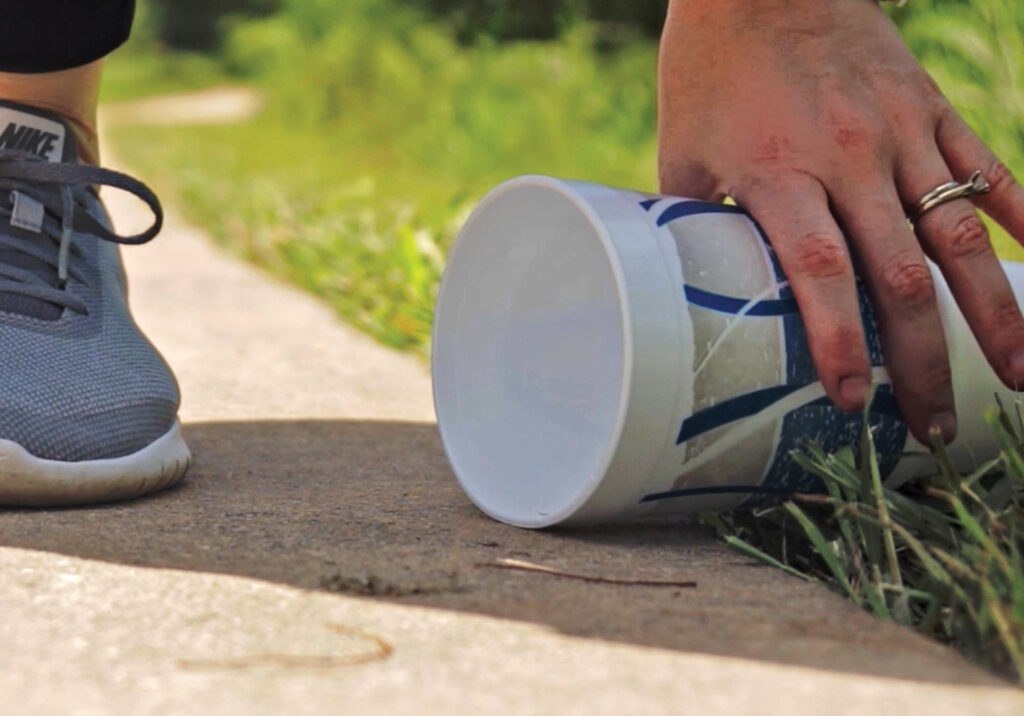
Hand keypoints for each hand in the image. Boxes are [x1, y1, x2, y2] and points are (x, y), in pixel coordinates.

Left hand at [658, 0, 1023, 442]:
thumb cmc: (710, 67)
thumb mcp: (682, 149)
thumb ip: (691, 223)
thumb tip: (689, 290)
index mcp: (779, 174)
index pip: (820, 274)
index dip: (841, 343)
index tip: (854, 403)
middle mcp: (848, 159)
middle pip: (901, 275)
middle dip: (925, 360)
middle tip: (936, 428)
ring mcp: (900, 131)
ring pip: (960, 234)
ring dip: (994, 312)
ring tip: (1019, 378)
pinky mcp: (931, 106)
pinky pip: (989, 168)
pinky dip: (1022, 218)